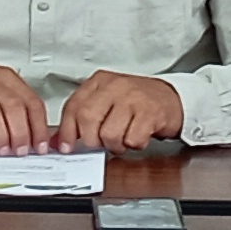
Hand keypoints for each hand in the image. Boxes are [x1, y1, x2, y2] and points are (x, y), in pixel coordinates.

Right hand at [0, 55, 51, 154]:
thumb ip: (13, 103)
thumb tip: (33, 133)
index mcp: (5, 78)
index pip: (31, 101)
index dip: (38, 127)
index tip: (40, 145)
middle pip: (14, 107)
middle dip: (21, 133)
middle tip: (21, 151)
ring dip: (1, 136)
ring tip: (2, 151)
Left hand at [58, 70, 184, 151]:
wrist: (172, 99)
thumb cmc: (136, 103)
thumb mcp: (106, 104)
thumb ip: (81, 120)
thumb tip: (58, 142)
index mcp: (100, 82)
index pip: (73, 106)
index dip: (67, 130)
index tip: (66, 147)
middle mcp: (115, 86)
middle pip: (88, 118)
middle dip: (91, 140)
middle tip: (101, 143)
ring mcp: (134, 98)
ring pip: (109, 133)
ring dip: (115, 145)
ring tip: (124, 138)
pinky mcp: (150, 112)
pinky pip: (132, 139)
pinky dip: (134, 144)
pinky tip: (138, 136)